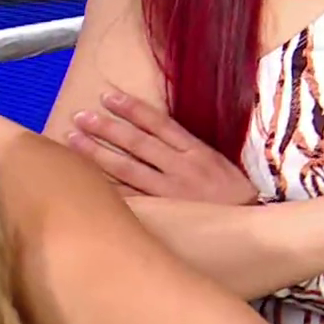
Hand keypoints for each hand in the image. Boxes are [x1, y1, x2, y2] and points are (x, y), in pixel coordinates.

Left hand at [66, 88, 257, 204]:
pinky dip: (106, 189)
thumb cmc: (232, 194)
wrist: (250, 226)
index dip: (133, 109)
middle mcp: (181, 168)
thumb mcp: (217, 163)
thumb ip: (187, 149)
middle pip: (137, 144)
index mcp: (197, 151)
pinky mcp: (163, 214)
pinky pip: (130, 199)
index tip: (108, 96)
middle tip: (79, 116)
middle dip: (107, 128)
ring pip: (127, 169)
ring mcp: (170, 193)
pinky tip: (84, 180)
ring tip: (73, 139)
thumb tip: (152, 132)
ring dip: (98, 153)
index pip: (159, 124)